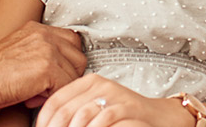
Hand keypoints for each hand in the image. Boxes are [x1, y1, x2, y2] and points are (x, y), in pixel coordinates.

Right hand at [0, 21, 87, 108]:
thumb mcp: (18, 53)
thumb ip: (41, 54)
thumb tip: (60, 70)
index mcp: (36, 29)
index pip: (70, 41)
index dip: (65, 61)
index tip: (54, 75)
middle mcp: (44, 34)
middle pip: (78, 55)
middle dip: (68, 74)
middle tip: (46, 86)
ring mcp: (47, 49)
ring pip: (75, 72)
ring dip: (60, 86)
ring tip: (37, 93)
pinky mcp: (48, 67)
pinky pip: (66, 85)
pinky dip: (53, 96)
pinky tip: (33, 97)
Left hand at [34, 75, 191, 126]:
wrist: (161, 117)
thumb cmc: (125, 116)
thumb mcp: (97, 108)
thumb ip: (75, 111)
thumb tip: (48, 124)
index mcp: (89, 82)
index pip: (55, 101)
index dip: (44, 122)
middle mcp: (100, 85)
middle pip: (65, 111)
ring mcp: (115, 96)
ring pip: (81, 118)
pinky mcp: (127, 108)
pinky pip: (103, 120)